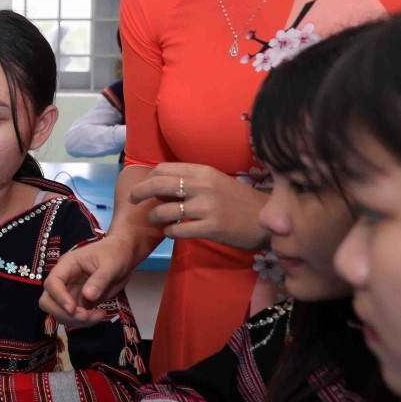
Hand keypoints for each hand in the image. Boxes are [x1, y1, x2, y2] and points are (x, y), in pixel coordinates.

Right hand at [42, 236, 137, 327]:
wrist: (123, 257)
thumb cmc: (115, 254)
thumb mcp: (110, 264)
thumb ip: (99, 279)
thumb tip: (88, 296)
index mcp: (67, 265)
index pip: (52, 283)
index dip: (59, 297)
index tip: (73, 309)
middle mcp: (64, 280)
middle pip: (48, 301)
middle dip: (63, 313)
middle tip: (86, 317)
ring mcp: (70, 293)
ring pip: (60, 313)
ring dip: (76, 320)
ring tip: (99, 316)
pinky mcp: (79, 303)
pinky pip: (74, 317)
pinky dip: (84, 322)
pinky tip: (100, 315)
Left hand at [129, 163, 269, 250]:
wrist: (268, 220)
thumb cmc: (239, 201)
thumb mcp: (216, 182)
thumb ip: (192, 181)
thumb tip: (163, 184)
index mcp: (203, 171)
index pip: (164, 169)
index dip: (148, 178)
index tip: (144, 186)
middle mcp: (203, 186)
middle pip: (158, 185)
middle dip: (139, 192)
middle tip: (132, 200)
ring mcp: (206, 207)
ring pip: (164, 210)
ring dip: (155, 217)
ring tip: (156, 220)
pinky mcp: (211, 227)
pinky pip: (178, 230)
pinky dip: (169, 232)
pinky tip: (171, 232)